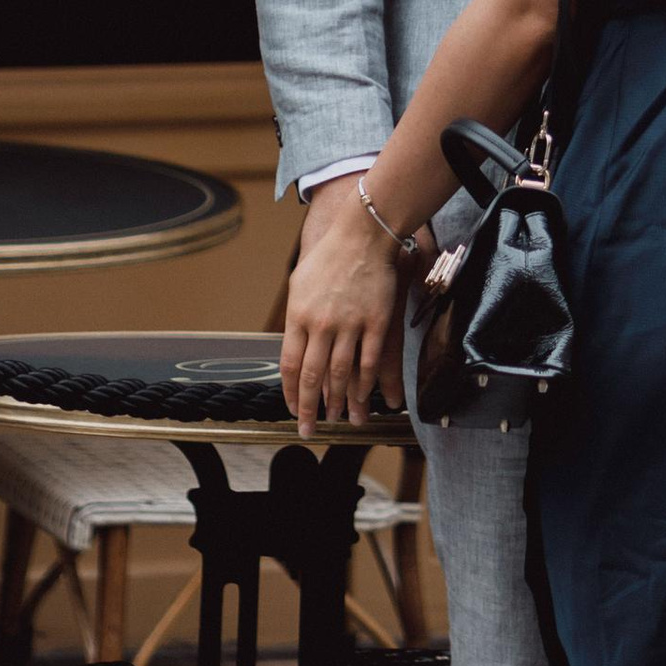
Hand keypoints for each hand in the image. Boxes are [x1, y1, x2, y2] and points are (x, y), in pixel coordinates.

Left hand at [279, 179, 409, 436]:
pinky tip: (365, 398)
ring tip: (338, 420)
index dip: (290, 393)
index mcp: (297, 316)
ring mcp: (350, 324)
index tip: (293, 412)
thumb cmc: (329, 258)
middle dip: (310, 408)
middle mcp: (321, 324)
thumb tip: (291, 348)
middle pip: (312, 376)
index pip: (289, 365)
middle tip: (309, 431)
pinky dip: (366, 383)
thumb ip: (295, 319)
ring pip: (342, 374)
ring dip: (339, 401)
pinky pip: (370, 361)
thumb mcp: (299, 285)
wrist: (362, 235)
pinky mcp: (376, 322)